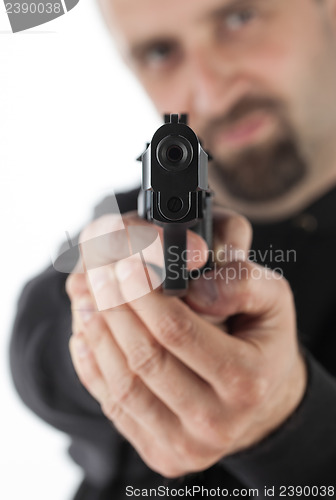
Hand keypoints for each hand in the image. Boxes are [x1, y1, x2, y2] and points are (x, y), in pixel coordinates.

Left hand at [66, 210, 306, 477]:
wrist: (260, 400)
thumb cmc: (261, 340)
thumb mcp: (272, 300)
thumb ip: (242, 282)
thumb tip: (195, 286)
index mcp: (247, 380)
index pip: (177, 330)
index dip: (142, 294)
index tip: (123, 264)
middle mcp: (217, 422)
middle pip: (145, 358)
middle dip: (115, 309)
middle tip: (98, 274)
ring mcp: (186, 445)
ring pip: (124, 386)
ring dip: (97, 336)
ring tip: (87, 299)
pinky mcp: (161, 454)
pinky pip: (115, 408)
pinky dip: (93, 369)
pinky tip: (85, 335)